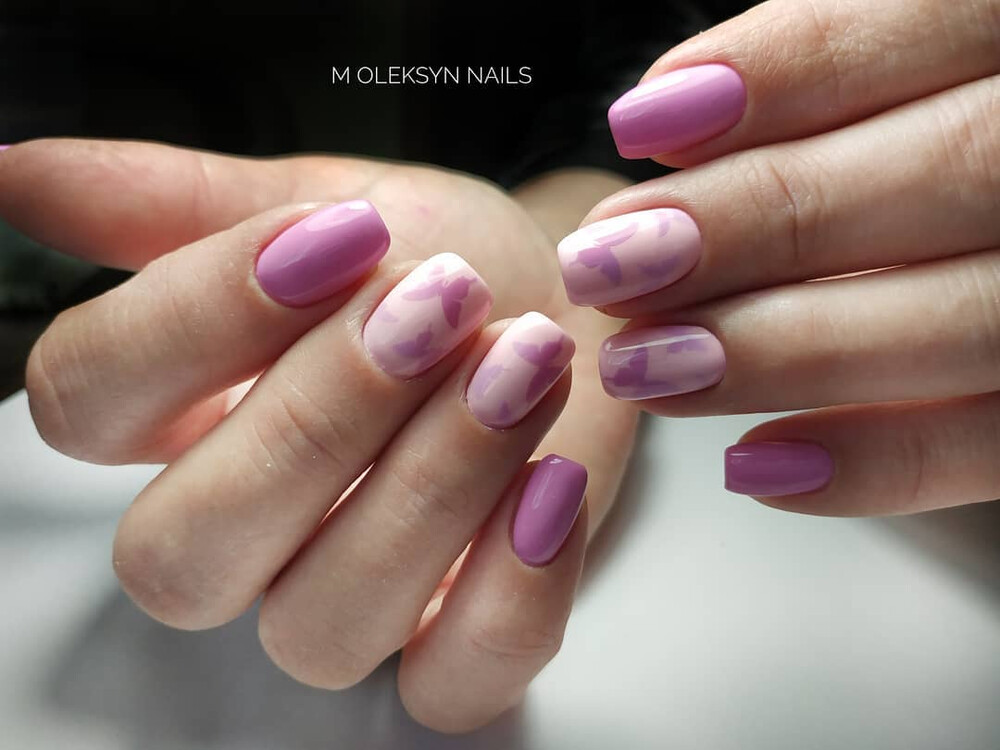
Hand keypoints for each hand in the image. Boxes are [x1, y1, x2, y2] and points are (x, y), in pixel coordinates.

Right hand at [2, 140, 636, 731]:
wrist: (568, 303)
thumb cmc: (443, 258)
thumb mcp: (325, 199)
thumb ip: (180, 202)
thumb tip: (19, 173)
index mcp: (182, 417)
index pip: (86, 402)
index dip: (195, 316)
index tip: (336, 234)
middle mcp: (249, 532)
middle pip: (183, 554)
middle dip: (318, 418)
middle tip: (439, 304)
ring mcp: (351, 600)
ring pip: (322, 628)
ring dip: (431, 485)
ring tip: (523, 360)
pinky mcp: (459, 640)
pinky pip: (454, 686)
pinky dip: (510, 592)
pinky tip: (552, 481)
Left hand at [557, 0, 999, 515]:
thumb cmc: (934, 155)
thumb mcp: (912, 79)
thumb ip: (832, 79)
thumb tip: (673, 120)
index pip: (947, 24)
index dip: (798, 69)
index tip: (646, 122)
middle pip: (958, 172)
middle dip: (759, 221)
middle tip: (611, 265)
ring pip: (969, 320)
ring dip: (784, 349)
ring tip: (643, 366)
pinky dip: (877, 461)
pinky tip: (755, 465)